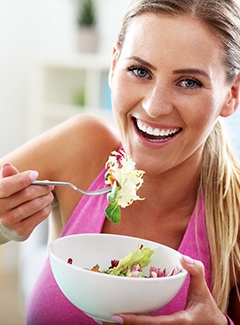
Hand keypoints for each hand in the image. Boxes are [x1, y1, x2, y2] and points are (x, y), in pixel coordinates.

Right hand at [0, 163, 53, 241]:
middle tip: (49, 186)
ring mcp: (9, 222)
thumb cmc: (7, 202)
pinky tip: (45, 205)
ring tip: (49, 194)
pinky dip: (47, 208)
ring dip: (47, 197)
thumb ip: (9, 177)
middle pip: (26, 194)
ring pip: (36, 205)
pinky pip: (41, 215)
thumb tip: (8, 167)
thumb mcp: (5, 188)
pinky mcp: (21, 231)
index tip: (35, 174)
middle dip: (42, 188)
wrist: (2, 226)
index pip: (7, 186)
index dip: (22, 179)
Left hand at [104, 256, 227, 324]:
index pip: (152, 323)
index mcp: (178, 322)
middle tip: (102, 318)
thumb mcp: (202, 289)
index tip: (116, 316)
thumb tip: (182, 258)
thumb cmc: (206, 308)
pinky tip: (120, 319)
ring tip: (104, 319)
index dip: (134, 321)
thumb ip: (195, 271)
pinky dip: (132, 324)